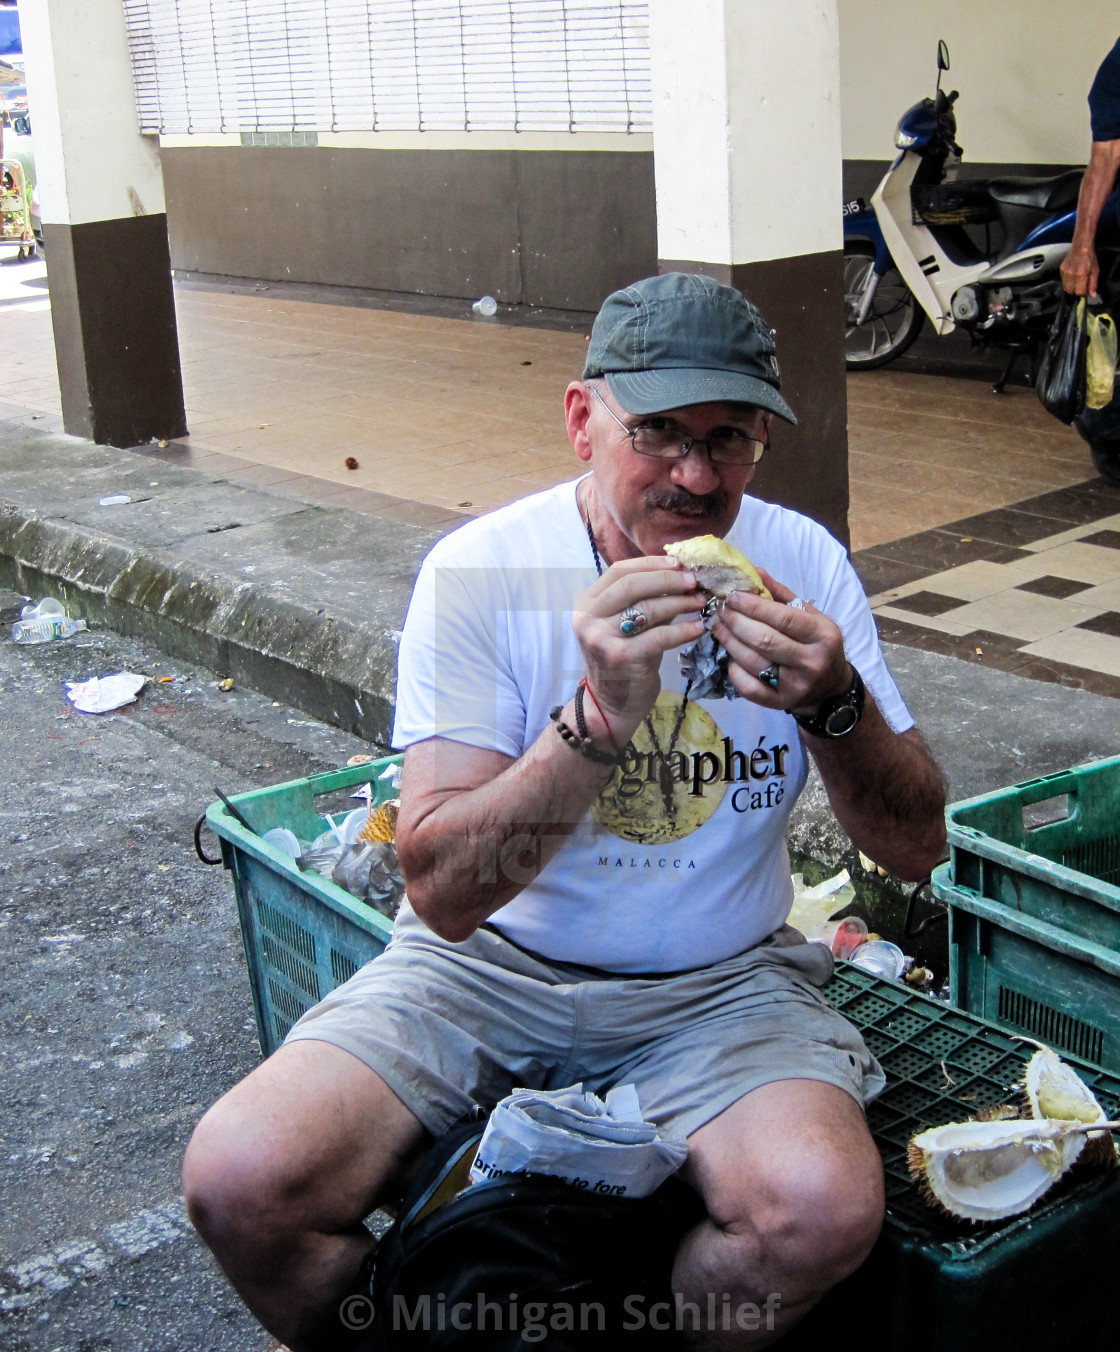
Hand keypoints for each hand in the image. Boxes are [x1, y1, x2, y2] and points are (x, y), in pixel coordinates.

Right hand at [572, 557, 704, 735]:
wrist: (611, 703)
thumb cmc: (624, 658)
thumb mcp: (627, 625)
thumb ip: (645, 599)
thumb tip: (680, 573)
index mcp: (586, 604)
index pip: (619, 571)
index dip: (651, 563)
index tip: (679, 562)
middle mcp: (588, 619)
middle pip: (632, 585)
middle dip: (668, 579)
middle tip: (694, 581)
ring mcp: (602, 638)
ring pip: (647, 609)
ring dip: (680, 602)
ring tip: (700, 602)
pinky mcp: (621, 658)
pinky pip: (659, 636)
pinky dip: (683, 631)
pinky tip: (698, 628)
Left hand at [709, 569, 849, 714]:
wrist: (830, 688)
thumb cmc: (818, 645)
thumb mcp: (811, 617)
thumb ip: (782, 595)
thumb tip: (754, 572)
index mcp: (823, 635)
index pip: (784, 618)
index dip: (753, 606)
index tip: (732, 596)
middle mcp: (811, 662)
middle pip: (764, 640)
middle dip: (736, 622)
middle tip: (720, 610)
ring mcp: (795, 685)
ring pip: (752, 662)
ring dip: (729, 641)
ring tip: (717, 626)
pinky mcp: (780, 703)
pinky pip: (748, 687)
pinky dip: (734, 669)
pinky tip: (729, 655)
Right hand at [1060, 244, 1098, 298]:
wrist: (1081, 247)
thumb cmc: (1089, 258)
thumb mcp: (1095, 271)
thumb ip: (1093, 284)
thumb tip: (1093, 295)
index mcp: (1081, 275)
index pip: (1079, 292)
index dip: (1083, 293)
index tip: (1085, 291)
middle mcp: (1071, 275)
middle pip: (1071, 291)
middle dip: (1076, 291)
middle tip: (1081, 286)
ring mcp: (1065, 273)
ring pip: (1066, 287)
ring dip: (1071, 287)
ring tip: (1077, 280)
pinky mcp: (1061, 271)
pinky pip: (1063, 281)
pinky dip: (1068, 281)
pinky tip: (1072, 276)